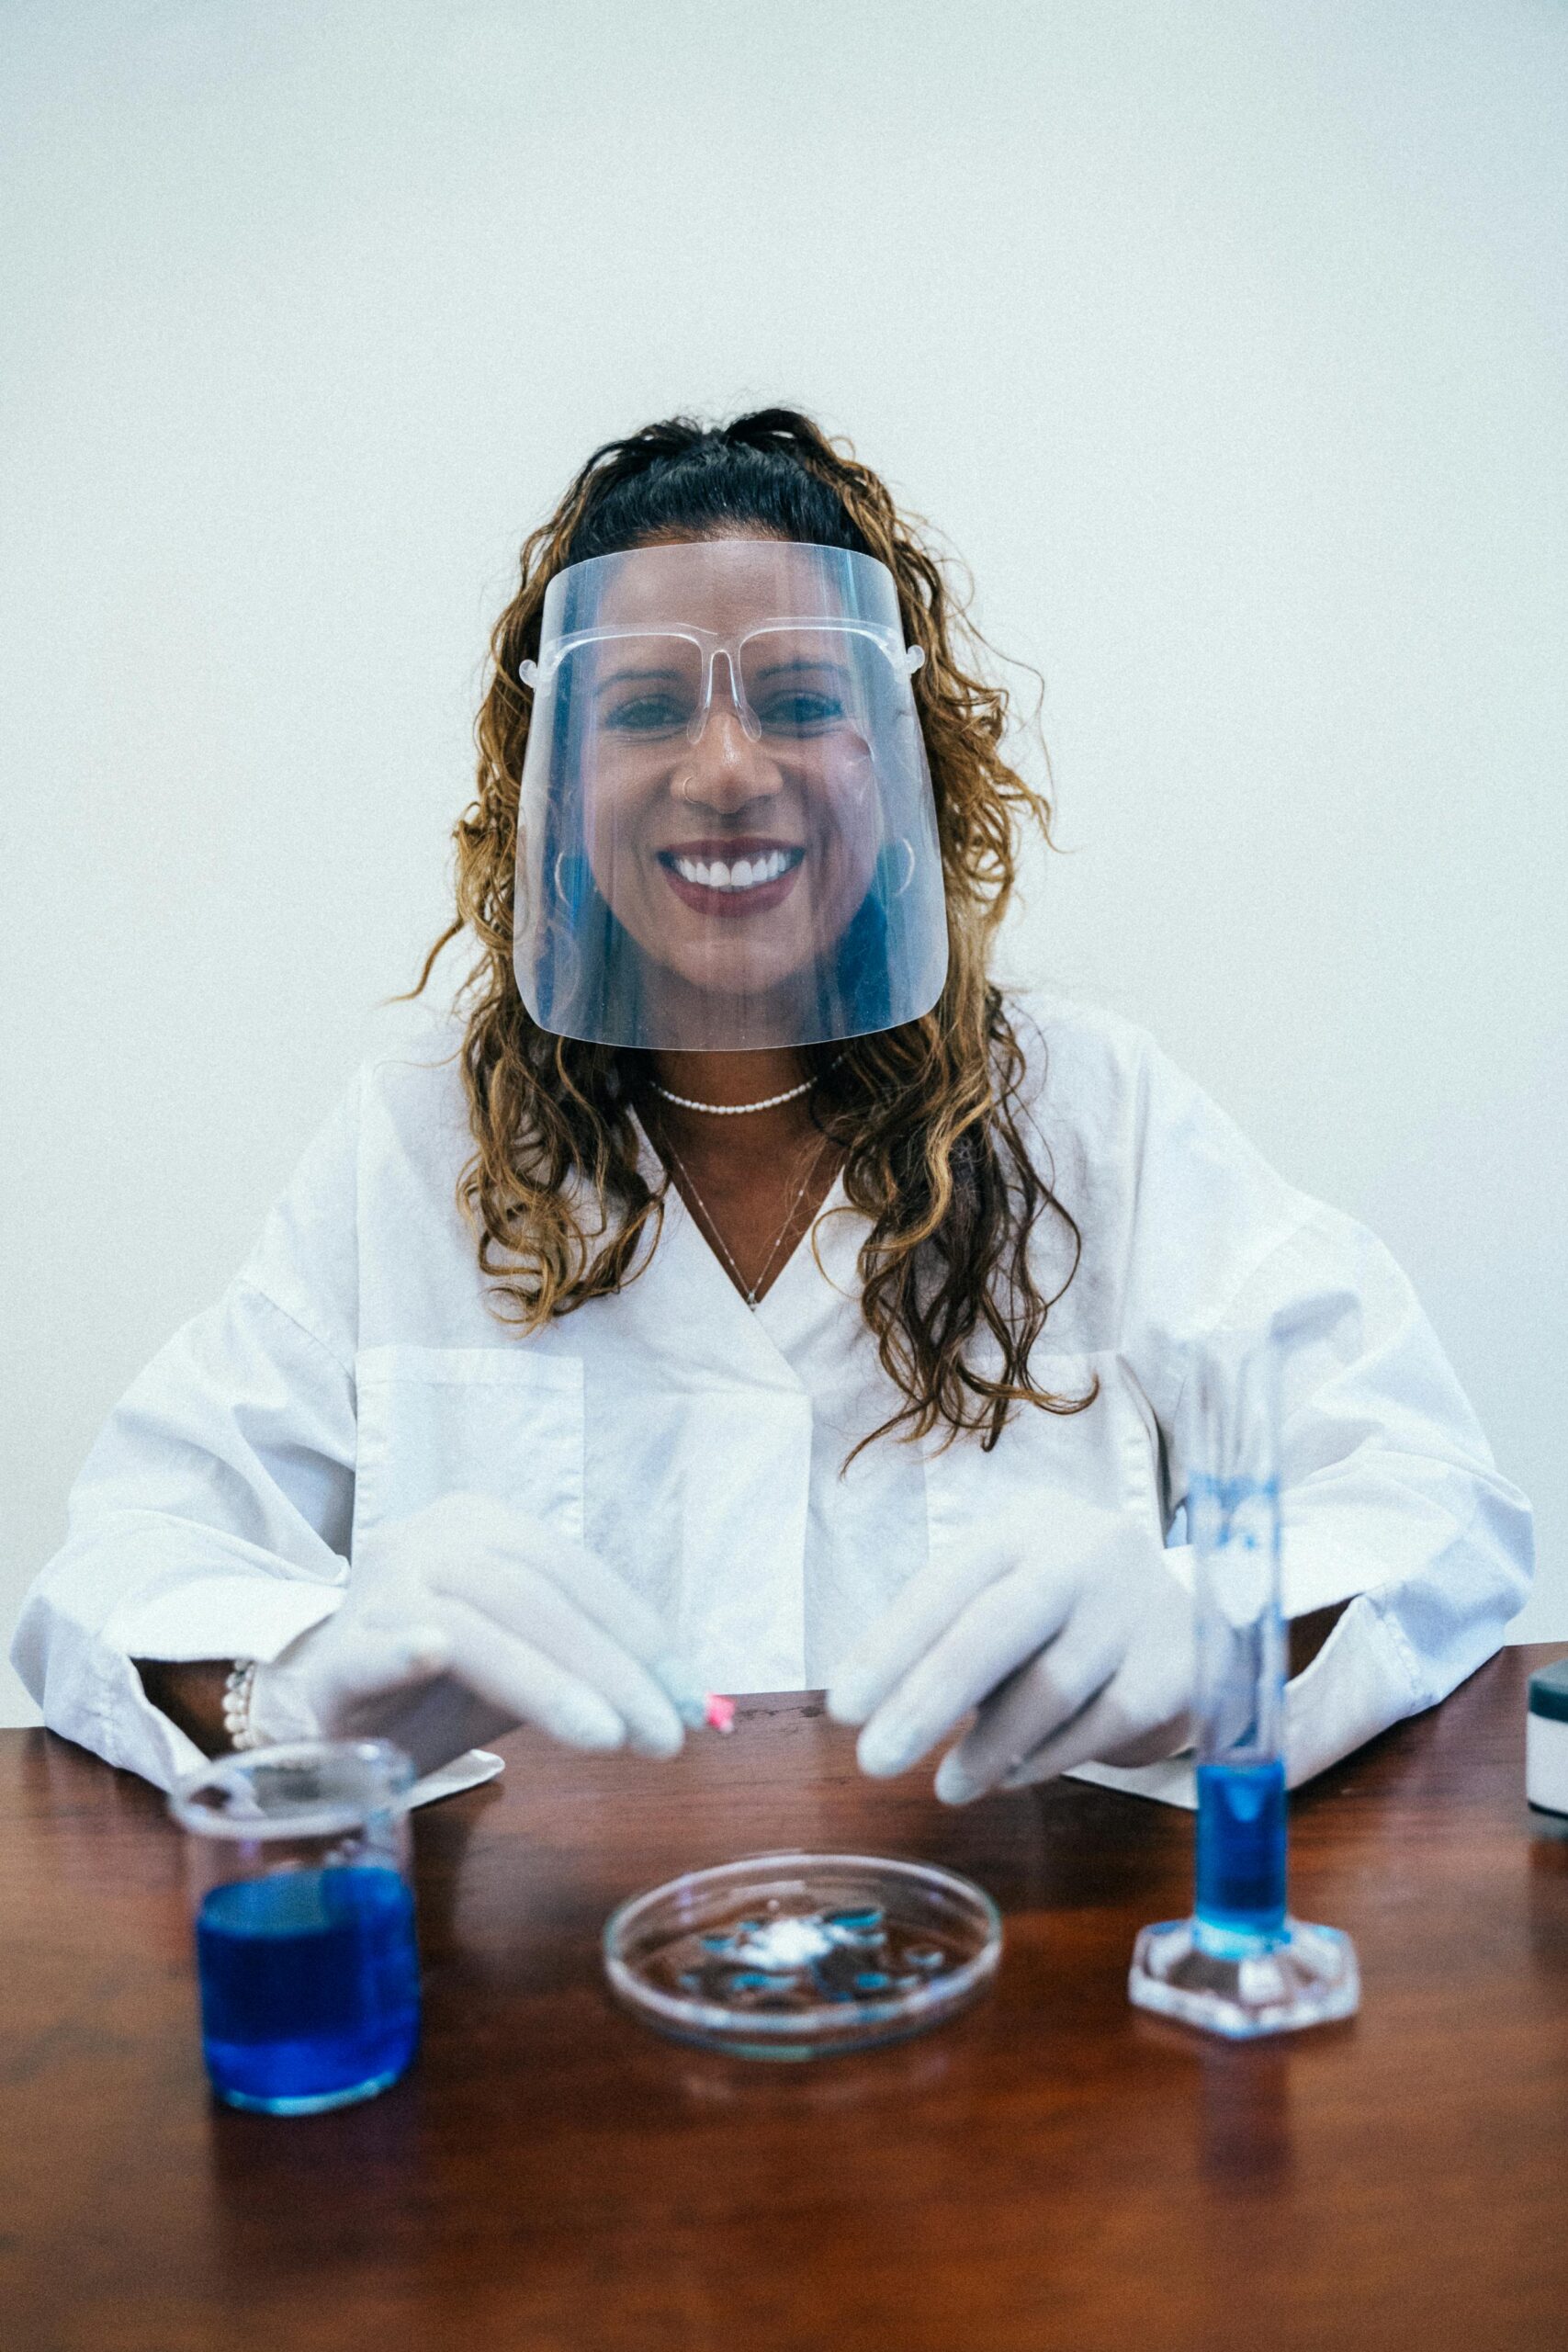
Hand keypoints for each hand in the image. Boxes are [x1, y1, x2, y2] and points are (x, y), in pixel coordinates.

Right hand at [249, 1492, 686, 1776]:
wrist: (341, 1715)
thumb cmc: (445, 1686)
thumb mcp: (530, 1665)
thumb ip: (592, 1666)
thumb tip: (688, 1702)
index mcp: (483, 1526)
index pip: (576, 1574)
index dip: (642, 1637)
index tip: (693, 1703)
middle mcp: (427, 1540)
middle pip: (534, 1596)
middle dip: (611, 1669)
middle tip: (664, 1736)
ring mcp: (376, 1593)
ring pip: (474, 1625)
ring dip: (547, 1682)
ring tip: (608, 1738)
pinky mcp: (333, 1657)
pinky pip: (370, 1650)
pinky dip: (403, 1649)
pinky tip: (434, 1653)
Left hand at [826, 1498, 1193, 1802]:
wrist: (1179, 1612)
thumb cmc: (1058, 1607)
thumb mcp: (1007, 1588)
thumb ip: (950, 1629)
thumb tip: (876, 1703)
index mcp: (1024, 1525)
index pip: (947, 1582)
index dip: (892, 1646)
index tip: (845, 1709)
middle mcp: (1085, 1552)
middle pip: (999, 1626)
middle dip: (930, 1698)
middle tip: (876, 1761)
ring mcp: (1136, 1606)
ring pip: (1052, 1685)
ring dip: (989, 1746)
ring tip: (947, 1787)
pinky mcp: (1173, 1668)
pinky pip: (1099, 1725)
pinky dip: (1047, 1758)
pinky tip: (1011, 1777)